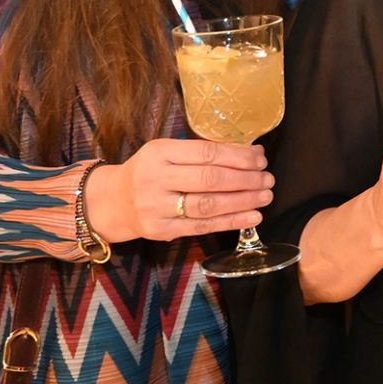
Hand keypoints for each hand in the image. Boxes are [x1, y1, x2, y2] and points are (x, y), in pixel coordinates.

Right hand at [86, 137, 272, 242]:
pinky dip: (231, 222)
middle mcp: (155, 179)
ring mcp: (156, 208)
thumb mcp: (166, 152)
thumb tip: (251, 153)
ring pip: (208, 205)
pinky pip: (203, 226)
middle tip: (268, 178)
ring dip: (243, 201)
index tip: (260, 158)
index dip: (238, 156)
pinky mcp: (162, 231)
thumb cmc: (149, 172)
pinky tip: (252, 217)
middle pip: (210, 180)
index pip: (206, 153)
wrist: (113, 202)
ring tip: (265, 196)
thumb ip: (201, 153)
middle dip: (245, 179)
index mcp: (159, 152)